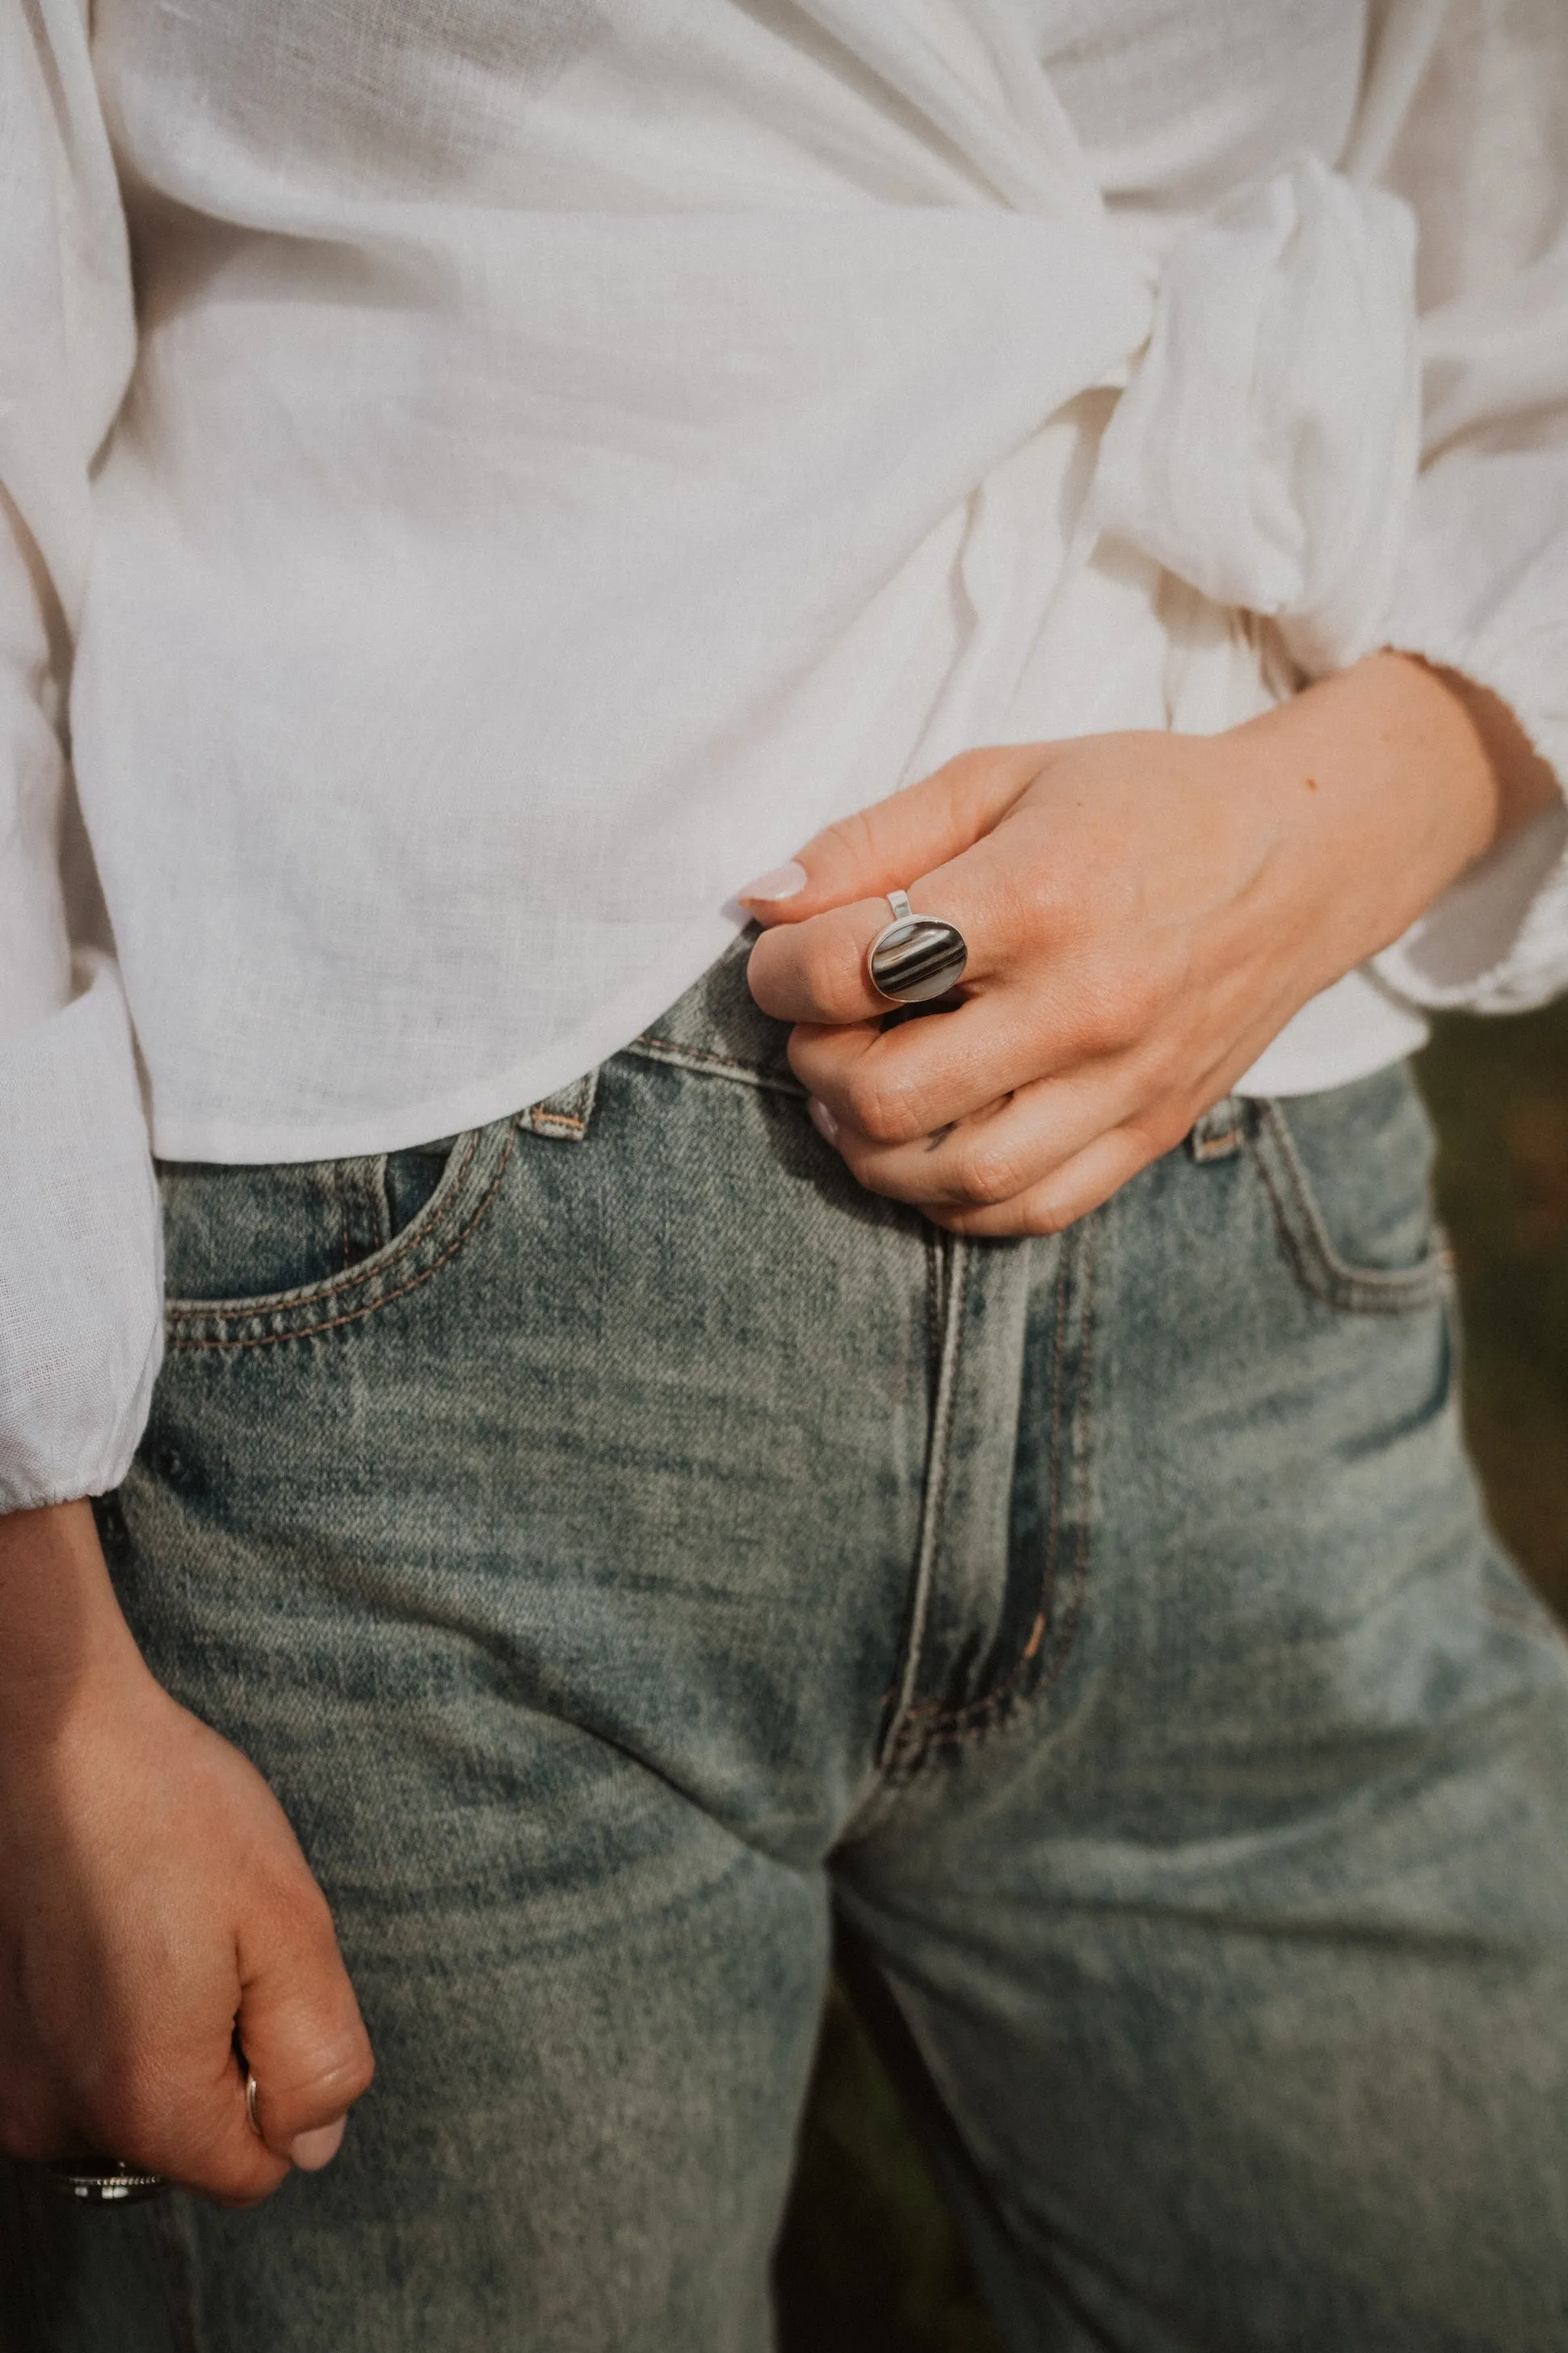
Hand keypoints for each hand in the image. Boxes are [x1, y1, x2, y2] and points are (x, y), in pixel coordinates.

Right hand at [0, 1502, 372, 2203]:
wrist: (53, 1735)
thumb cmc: (174, 1813)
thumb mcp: (290, 1926)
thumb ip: (317, 2057)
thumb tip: (314, 2143)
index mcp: (145, 2101)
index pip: (255, 2171)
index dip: (284, 2084)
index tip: (260, 1983)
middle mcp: (56, 2118)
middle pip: (187, 2142)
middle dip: (222, 2062)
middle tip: (209, 1946)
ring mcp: (10, 2083)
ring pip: (131, 2105)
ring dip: (161, 2040)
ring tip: (154, 1931)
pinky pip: (76, 2069)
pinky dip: (105, 2020)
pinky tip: (108, 1933)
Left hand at [744, 652, 1556, 1233]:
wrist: (1305, 854)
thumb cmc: (1139, 804)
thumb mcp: (1001, 778)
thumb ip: (871, 838)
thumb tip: (759, 902)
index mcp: (1040, 898)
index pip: (854, 968)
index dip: (780, 970)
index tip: (781, 955)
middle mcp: (1086, 1004)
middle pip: (889, 1093)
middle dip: (818, 1065)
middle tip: (821, 1026)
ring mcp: (1125, 1083)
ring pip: (955, 1175)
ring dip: (872, 1148)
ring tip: (860, 1092)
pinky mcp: (1151, 1133)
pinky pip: (1027, 1212)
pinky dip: (952, 1197)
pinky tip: (930, 1142)